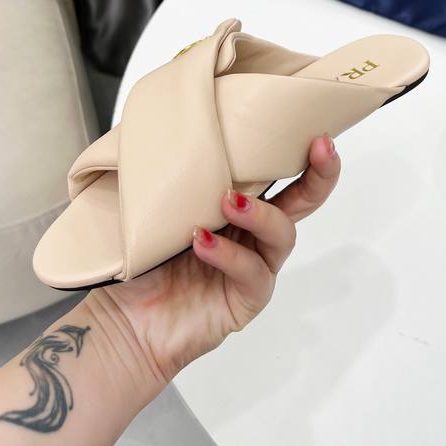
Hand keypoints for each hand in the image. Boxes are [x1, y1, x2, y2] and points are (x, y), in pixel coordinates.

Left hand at [86, 135, 340, 385]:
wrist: (127, 322)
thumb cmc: (144, 262)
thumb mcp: (159, 208)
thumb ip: (178, 176)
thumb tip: (173, 123)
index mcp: (241, 207)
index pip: (282, 176)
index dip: (306, 155)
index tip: (317, 131)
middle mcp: (255, 236)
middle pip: (304, 202)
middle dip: (318, 174)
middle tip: (319, 148)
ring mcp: (255, 267)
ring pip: (281, 235)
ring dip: (260, 213)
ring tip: (228, 201)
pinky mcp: (246, 299)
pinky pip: (250, 273)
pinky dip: (228, 254)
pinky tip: (202, 242)